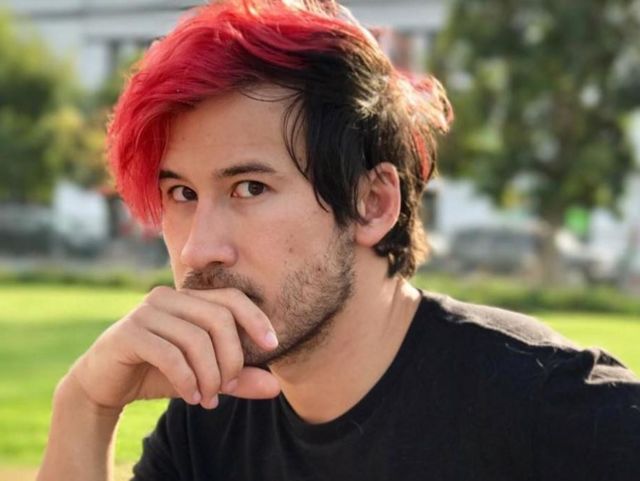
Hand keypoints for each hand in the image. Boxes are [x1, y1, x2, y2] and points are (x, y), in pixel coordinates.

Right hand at [67, 286, 279, 410]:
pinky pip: (170, 355)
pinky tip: (192, 396)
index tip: (272, 346)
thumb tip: (276, 387)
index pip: (232, 299)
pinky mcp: (129, 332)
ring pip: (196, 340)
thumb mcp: (204, 375)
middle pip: (218, 320)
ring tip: (209, 398)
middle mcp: (168, 297)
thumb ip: (238, 379)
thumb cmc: (158, 373)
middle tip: (227, 388)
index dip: (256, 319)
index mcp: (188, 298)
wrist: (104, 384)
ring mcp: (146, 311)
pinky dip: (187, 380)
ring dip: (209, 376)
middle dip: (231, 359)